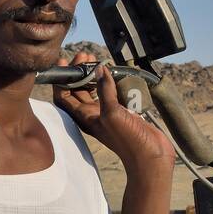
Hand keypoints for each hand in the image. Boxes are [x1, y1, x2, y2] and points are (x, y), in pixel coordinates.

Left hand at [52, 52, 175, 174]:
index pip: (63, 96)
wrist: (151, 158)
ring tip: (98, 60)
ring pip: (94, 91)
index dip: (61, 79)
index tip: (66, 62)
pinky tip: (115, 73)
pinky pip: (111, 94)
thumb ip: (104, 90)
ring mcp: (107, 114)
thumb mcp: (113, 113)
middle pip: (77, 90)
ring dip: (93, 76)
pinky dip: (110, 83)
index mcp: (84, 117)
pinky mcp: (122, 113)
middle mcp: (92, 115)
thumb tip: (99, 69)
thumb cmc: (128, 140)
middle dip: (78, 72)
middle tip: (85, 55)